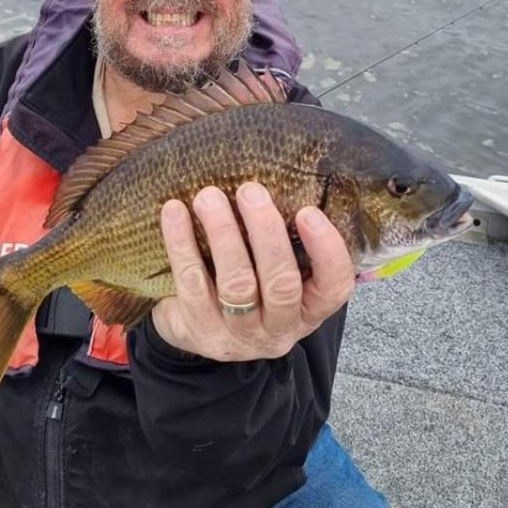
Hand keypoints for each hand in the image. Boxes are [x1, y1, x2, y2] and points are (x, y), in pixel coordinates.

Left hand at [151, 182, 353, 360]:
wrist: (196, 330)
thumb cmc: (248, 284)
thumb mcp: (273, 270)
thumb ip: (285, 238)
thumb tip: (281, 173)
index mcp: (308, 308)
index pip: (333, 285)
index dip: (326, 250)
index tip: (308, 211)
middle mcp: (279, 328)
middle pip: (281, 284)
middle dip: (266, 232)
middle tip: (249, 190)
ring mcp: (239, 335)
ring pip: (236, 285)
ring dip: (223, 234)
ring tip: (208, 196)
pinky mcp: (199, 331)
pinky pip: (191, 283)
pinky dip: (182, 243)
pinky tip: (174, 211)